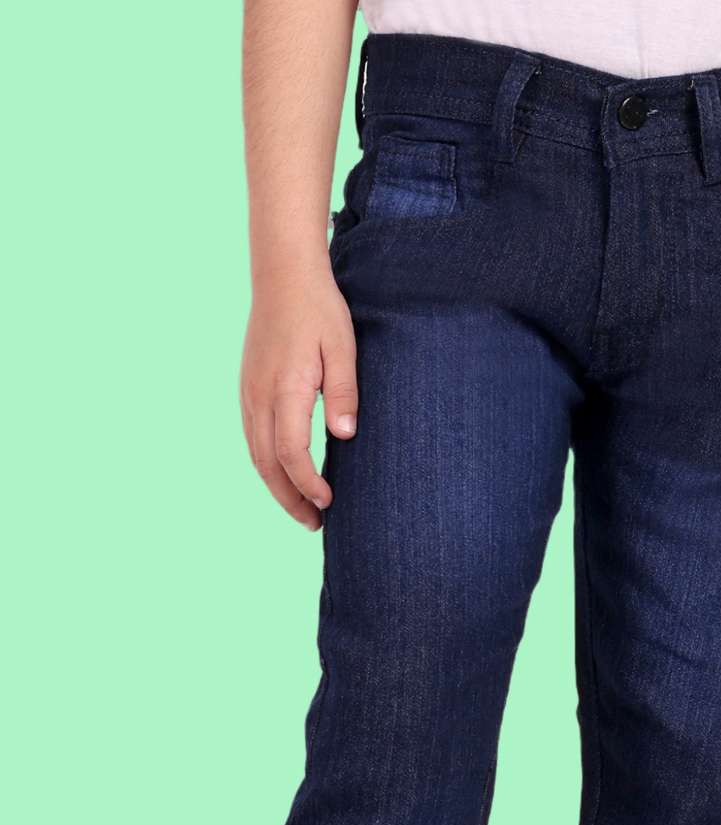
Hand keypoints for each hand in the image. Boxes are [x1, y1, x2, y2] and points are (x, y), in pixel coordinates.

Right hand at [239, 260, 357, 530]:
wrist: (282, 275)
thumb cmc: (319, 310)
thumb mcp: (342, 348)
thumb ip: (343, 393)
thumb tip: (346, 436)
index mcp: (284, 388)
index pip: (291, 453)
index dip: (308, 484)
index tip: (330, 502)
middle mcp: (258, 396)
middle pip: (268, 464)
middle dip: (290, 499)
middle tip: (315, 524)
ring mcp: (248, 393)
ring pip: (256, 455)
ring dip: (277, 487)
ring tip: (303, 510)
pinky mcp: (247, 389)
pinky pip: (252, 439)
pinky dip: (268, 466)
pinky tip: (285, 477)